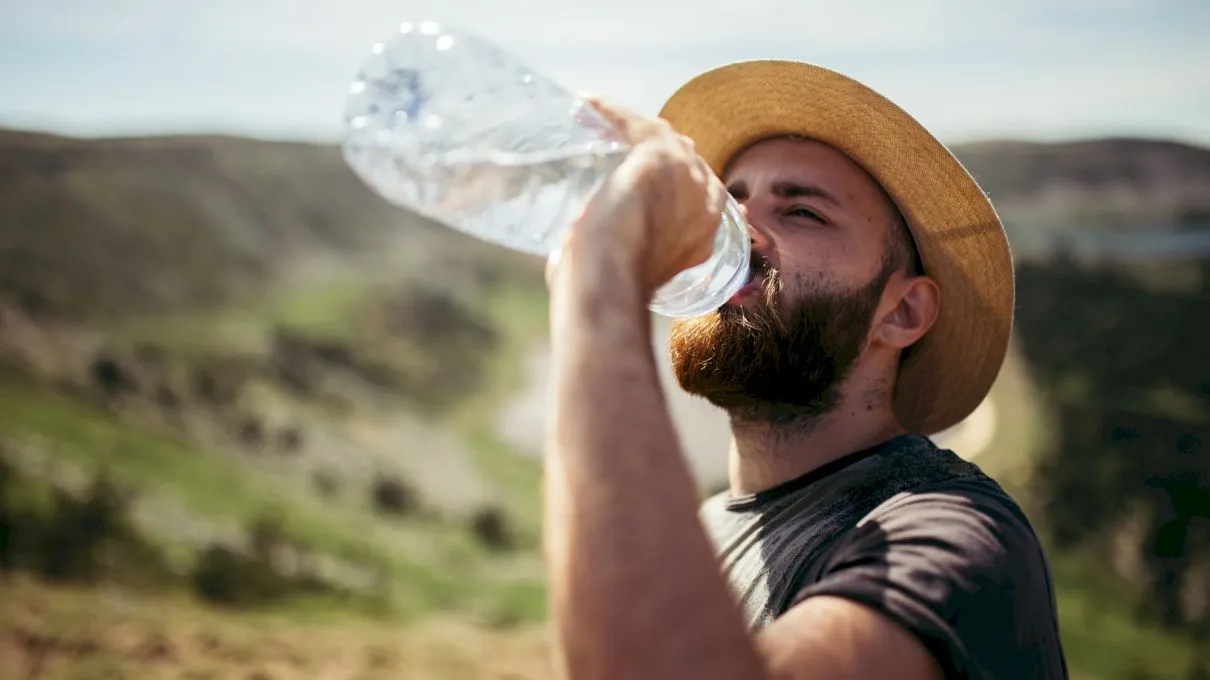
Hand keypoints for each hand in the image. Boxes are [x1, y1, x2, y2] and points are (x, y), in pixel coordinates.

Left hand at [549, 96, 727, 299]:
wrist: (612, 277)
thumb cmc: (609, 289)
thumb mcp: (627, 277)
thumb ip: (620, 264)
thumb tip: (567, 267)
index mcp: (704, 235)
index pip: (697, 195)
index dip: (672, 186)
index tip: (647, 186)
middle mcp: (707, 202)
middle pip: (686, 162)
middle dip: (661, 156)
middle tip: (624, 154)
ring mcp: (688, 175)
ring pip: (665, 138)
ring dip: (637, 131)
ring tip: (607, 126)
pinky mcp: (660, 154)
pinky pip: (637, 123)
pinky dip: (612, 113)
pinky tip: (589, 103)